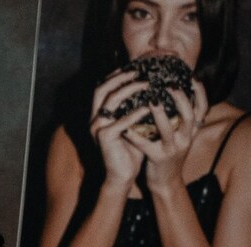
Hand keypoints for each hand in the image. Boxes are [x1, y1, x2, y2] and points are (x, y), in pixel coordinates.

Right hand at [88, 68, 146, 190]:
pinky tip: (148, 108)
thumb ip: (138, 106)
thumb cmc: (131, 149)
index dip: (116, 75)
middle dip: (121, 77)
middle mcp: (94, 119)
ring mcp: (97, 128)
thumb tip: (155, 87)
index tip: (134, 67)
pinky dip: (135, 113)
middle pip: (101, 89)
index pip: (102, 87)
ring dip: (129, 90)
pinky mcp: (103, 139)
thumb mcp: (135, 123)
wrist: (123, 175)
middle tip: (139, 73)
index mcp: (99, 114)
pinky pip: (120, 122)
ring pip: (110, 101)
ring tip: (147, 85)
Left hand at [132, 83, 207, 194]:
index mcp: (193, 131)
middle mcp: (186, 138)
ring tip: (152, 101)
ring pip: (169, 129)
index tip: (193, 77)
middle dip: (181, 99)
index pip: (203, 108)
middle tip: (170, 86)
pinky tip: (127, 128)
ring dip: (161, 114)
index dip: (200, 93)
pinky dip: (137, 136)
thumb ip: (181, 118)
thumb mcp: (180, 135)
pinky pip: (146, 145)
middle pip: (189, 116)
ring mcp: (173, 149)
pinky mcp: (158, 159)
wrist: (166, 182)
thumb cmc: (170, 153)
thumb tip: (178, 92)